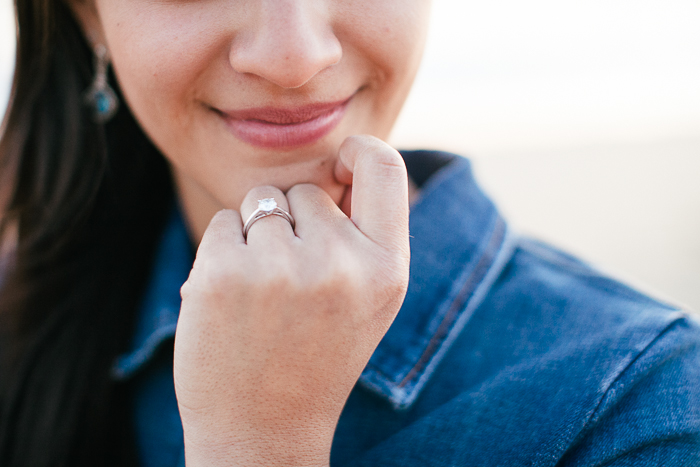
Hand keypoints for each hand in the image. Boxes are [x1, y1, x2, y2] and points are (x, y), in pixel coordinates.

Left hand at [173, 135, 409, 466]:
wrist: (263, 430)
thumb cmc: (316, 356)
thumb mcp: (367, 300)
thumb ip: (363, 232)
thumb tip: (335, 164)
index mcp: (386, 269)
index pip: (384, 165)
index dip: (357, 153)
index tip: (337, 168)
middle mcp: (340, 264)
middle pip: (305, 191)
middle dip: (293, 224)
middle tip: (291, 287)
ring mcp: (279, 268)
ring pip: (260, 203)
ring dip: (256, 237)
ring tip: (264, 298)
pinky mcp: (222, 274)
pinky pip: (224, 223)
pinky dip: (224, 252)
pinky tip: (233, 301)